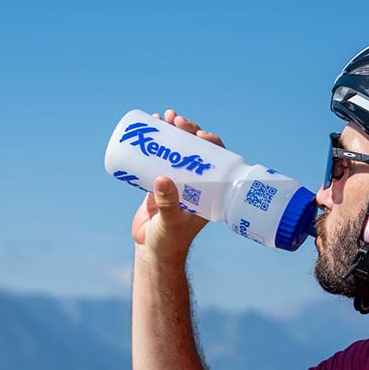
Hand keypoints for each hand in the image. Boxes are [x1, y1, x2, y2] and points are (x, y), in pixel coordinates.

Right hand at [130, 109, 225, 260]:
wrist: (152, 252)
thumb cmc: (168, 241)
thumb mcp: (170, 222)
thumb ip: (168, 204)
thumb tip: (163, 179)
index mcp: (209, 191)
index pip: (217, 161)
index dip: (211, 144)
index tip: (199, 134)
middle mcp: (196, 183)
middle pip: (196, 150)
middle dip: (189, 131)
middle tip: (177, 120)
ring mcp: (177, 181)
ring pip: (178, 150)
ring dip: (173, 131)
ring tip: (163, 117)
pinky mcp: (159, 182)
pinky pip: (160, 156)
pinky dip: (156, 142)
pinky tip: (152, 127)